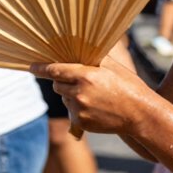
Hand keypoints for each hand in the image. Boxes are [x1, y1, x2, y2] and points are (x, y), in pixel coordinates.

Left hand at [31, 56, 151, 134]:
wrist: (140, 113)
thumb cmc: (130, 87)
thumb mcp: (115, 68)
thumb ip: (95, 59)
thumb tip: (83, 49)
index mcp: (87, 76)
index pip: (56, 70)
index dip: (41, 68)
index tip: (32, 67)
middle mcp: (79, 92)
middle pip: (57, 85)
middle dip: (63, 82)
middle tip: (78, 82)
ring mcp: (79, 109)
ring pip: (64, 99)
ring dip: (72, 96)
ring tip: (94, 97)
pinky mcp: (80, 122)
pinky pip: (72, 113)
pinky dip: (79, 110)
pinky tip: (96, 109)